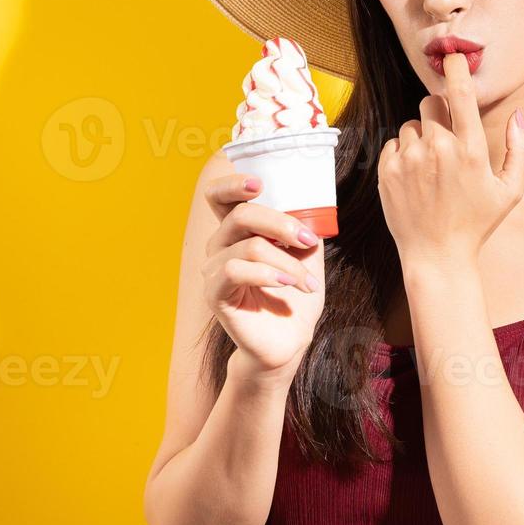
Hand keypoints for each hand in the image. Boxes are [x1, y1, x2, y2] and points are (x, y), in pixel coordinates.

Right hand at [201, 173, 324, 378]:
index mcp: (238, 231)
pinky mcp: (214, 294)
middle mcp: (221, 246)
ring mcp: (214, 270)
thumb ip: (303, 229)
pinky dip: (267, 274)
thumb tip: (309, 209)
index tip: (259, 184)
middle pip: (240, 215)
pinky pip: (234, 271)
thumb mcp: (307, 256)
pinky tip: (286, 286)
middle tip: (308, 242)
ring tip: (307, 282)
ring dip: (287, 263)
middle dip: (280, 224)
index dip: (232, 184)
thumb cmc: (295, 296)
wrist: (290, 340)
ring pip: (249, 247)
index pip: (220, 196)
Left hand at [377, 51, 523, 263]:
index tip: (453, 53)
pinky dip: (403, 154)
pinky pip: (394, 143)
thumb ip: (520, 151)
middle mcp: (438, 150)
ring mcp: (409, 160)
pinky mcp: (387, 171)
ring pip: (411, 125)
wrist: (436, 255)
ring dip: (421, 137)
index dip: (456, 68)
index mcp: (470, 151)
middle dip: (439, 113)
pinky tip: (415, 178)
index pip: (461, 95)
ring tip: (431, 168)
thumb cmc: (477, 223)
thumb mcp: (510, 192)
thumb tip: (517, 117)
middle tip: (447, 140)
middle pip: (431, 103)